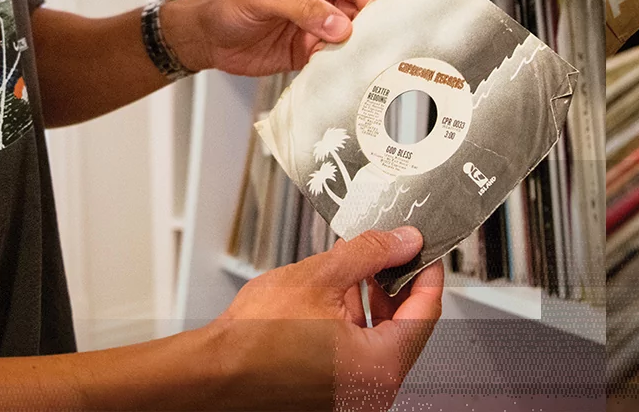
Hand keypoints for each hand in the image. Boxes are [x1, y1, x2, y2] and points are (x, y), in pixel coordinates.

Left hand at [163, 0, 375, 75]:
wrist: (207, 38)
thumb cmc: (228, 6)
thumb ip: (301, 8)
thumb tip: (335, 22)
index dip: (368, 1)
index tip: (375, 21)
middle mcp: (320, 2)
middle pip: (357, 14)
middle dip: (366, 30)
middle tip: (372, 46)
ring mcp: (315, 29)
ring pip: (348, 39)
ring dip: (353, 51)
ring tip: (357, 62)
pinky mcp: (307, 54)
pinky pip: (331, 60)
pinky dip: (337, 67)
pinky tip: (339, 73)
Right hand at [209, 227, 444, 411]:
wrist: (212, 372)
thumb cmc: (253, 341)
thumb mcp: (320, 277)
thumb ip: (370, 253)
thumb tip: (402, 242)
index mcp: (380, 367)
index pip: (426, 311)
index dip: (426, 271)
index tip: (423, 250)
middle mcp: (372, 390)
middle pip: (405, 326)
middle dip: (395, 283)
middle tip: (390, 251)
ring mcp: (352, 397)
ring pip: (380, 340)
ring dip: (372, 301)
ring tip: (356, 267)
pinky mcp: (332, 395)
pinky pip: (357, 354)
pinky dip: (353, 323)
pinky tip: (337, 295)